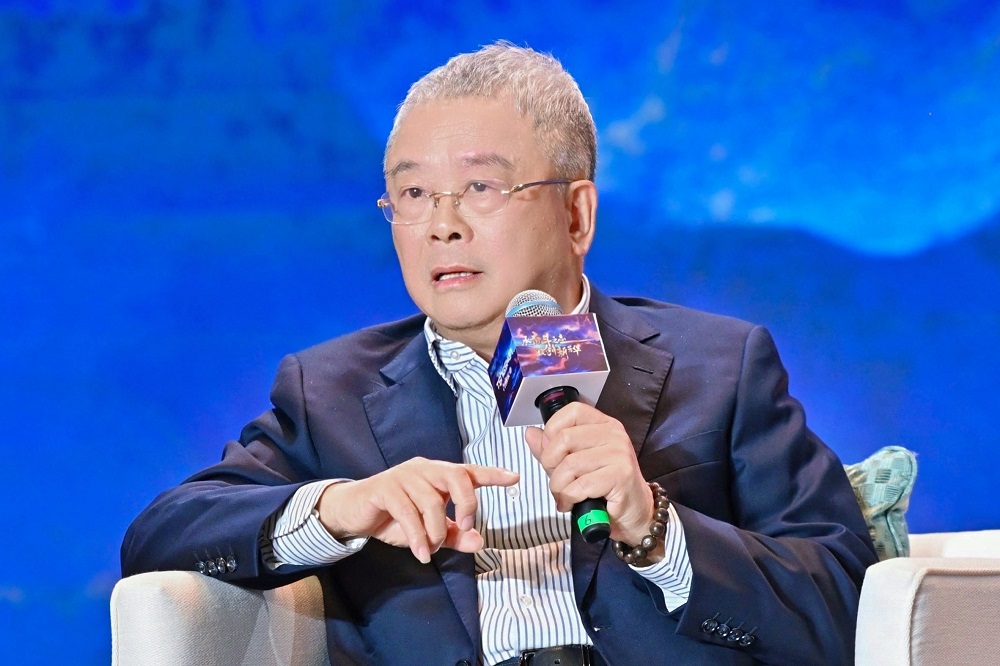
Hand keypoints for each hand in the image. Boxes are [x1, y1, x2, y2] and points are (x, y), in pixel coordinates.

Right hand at [316, 457, 517, 563]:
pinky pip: (408, 512)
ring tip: (431, 548)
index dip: (493, 474)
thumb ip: (454, 535)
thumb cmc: (395, 517)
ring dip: (436, 530)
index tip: (515, 477)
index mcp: (439, 475)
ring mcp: (404, 476)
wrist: (354, 513)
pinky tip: (420, 552)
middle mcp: (425, 469)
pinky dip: (417, 536)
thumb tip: (479, 542)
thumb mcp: (429, 531)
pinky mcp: (385, 488)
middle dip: (467, 503)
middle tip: (467, 526)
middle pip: (457, 476)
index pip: (470, 472)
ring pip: (432, 500)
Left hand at [523, 403, 657, 556]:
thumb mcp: (574, 464)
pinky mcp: (621, 476)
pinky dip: (568, 498)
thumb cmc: (603, 487)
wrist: (635, 513)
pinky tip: (570, 505)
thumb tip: (530, 433)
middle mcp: (613, 434)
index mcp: (603, 424)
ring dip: (558, 487)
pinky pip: (580, 485)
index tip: (551, 453)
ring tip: (562, 496)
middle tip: (556, 481)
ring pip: (569, 464)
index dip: (552, 430)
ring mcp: (619, 453)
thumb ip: (551, 448)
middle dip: (550, 464)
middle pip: (565, 438)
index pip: (571, 411)